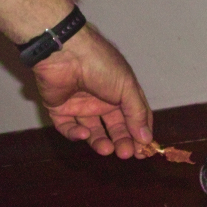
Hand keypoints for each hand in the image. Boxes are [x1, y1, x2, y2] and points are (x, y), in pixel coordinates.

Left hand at [31, 26, 152, 156]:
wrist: (64, 52)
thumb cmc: (100, 64)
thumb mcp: (126, 87)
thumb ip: (137, 113)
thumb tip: (147, 139)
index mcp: (120, 90)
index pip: (134, 116)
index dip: (140, 133)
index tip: (144, 151)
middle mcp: (101, 98)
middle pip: (114, 127)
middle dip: (122, 141)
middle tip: (126, 154)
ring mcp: (80, 105)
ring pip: (92, 131)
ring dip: (100, 142)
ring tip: (107, 149)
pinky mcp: (59, 109)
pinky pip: (68, 127)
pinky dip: (76, 134)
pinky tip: (84, 133)